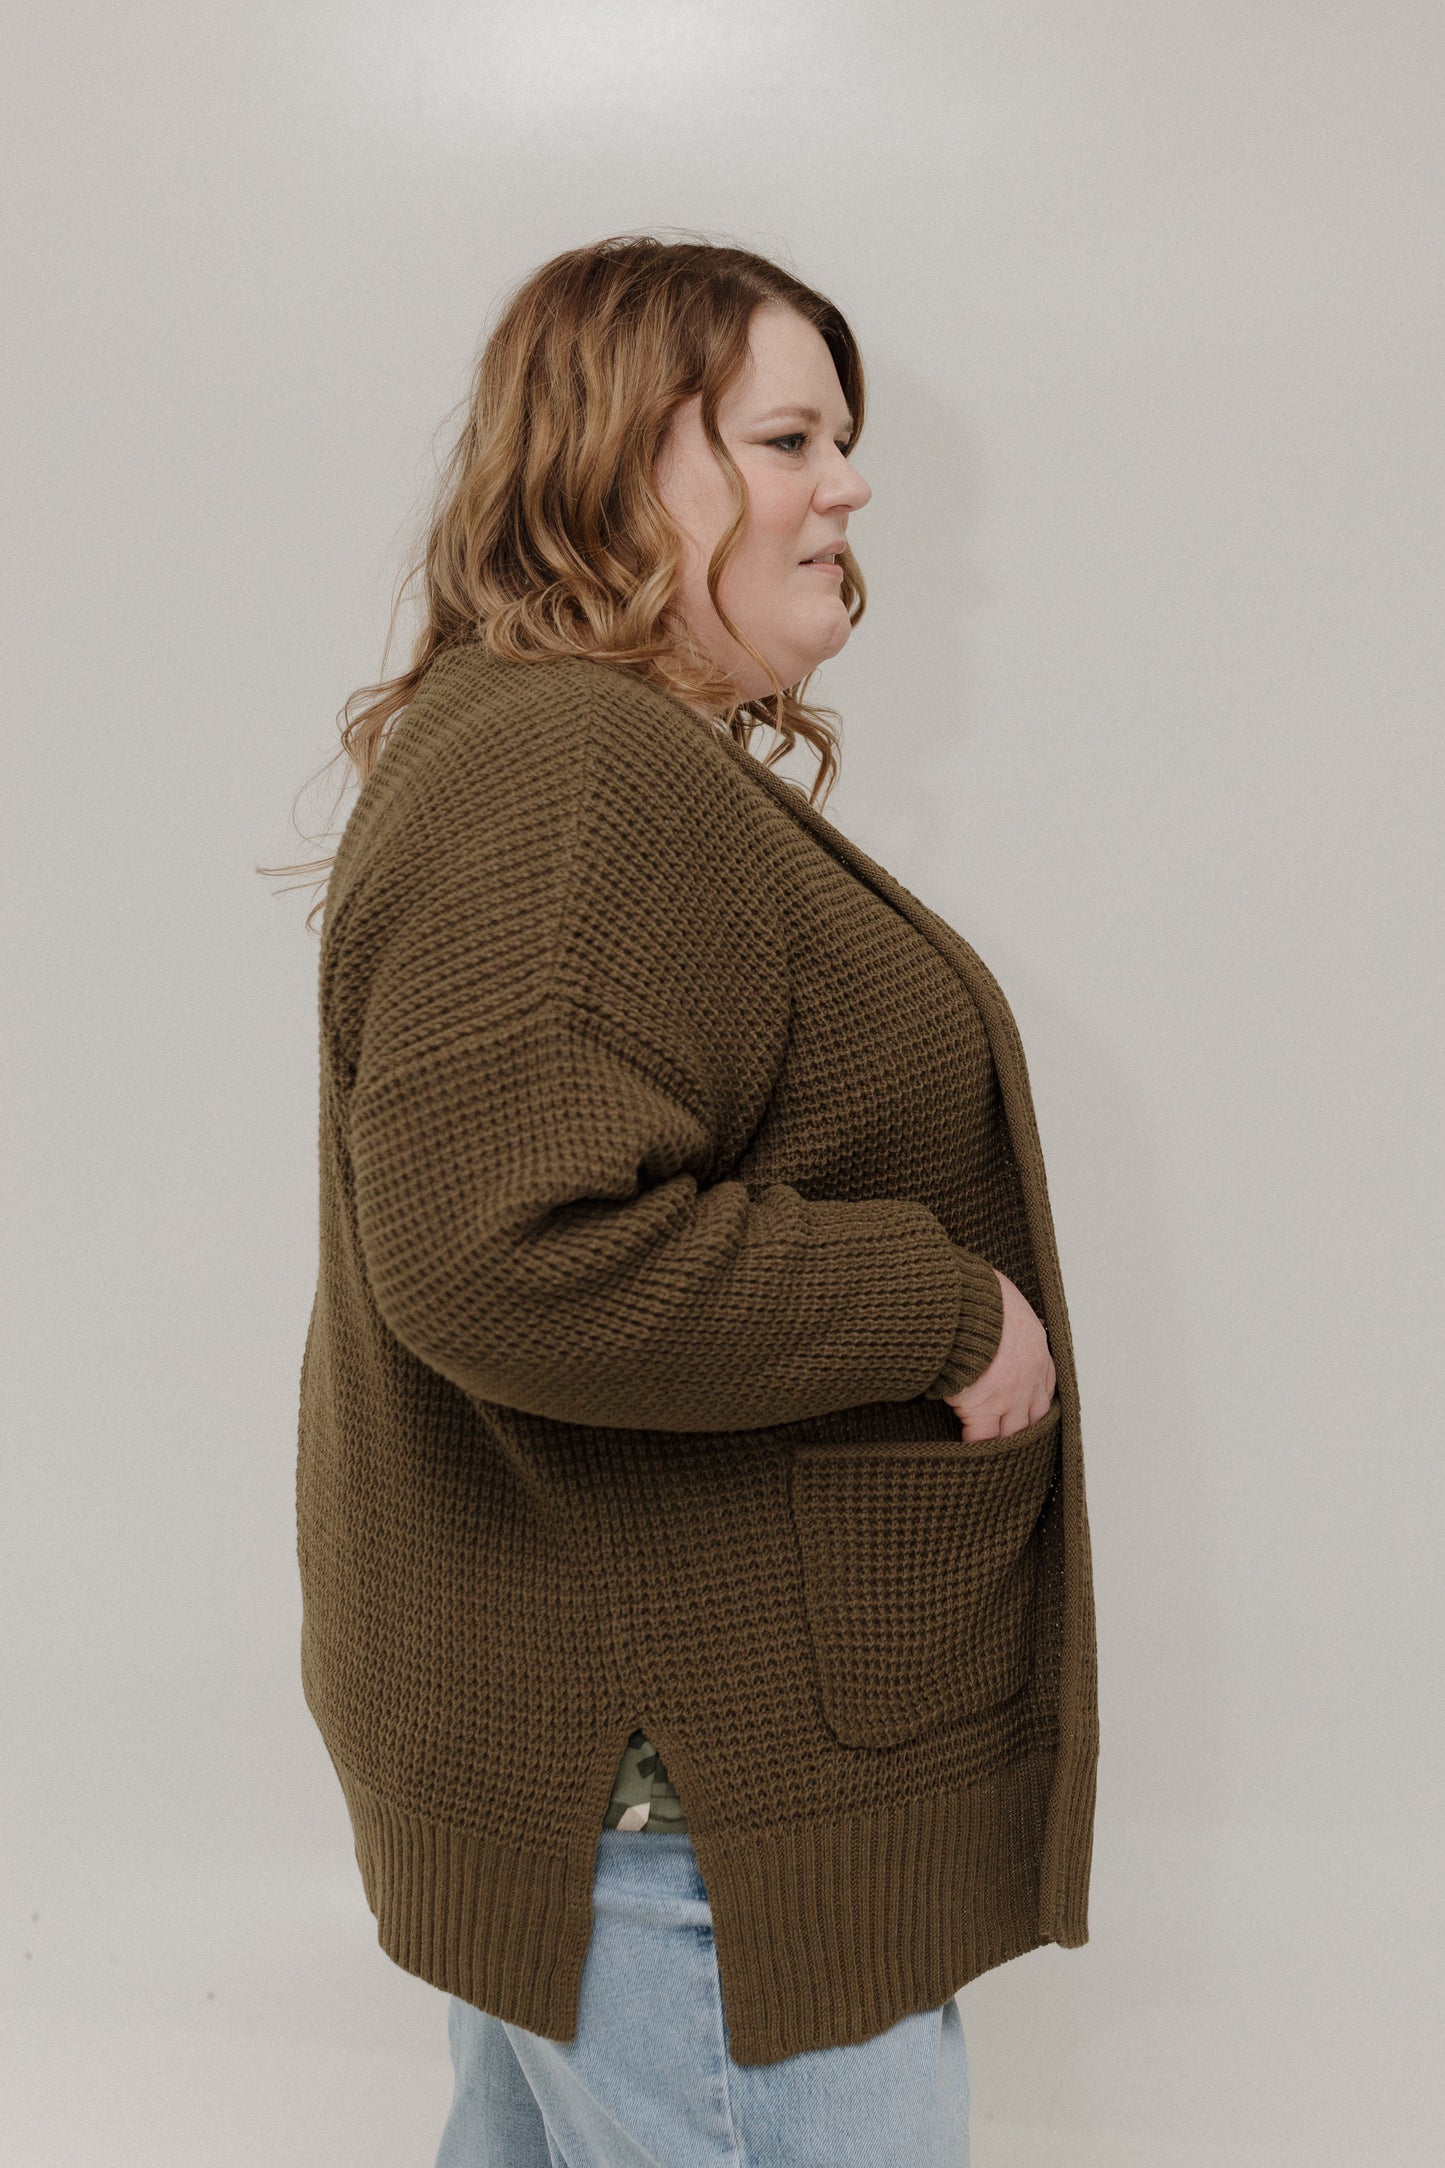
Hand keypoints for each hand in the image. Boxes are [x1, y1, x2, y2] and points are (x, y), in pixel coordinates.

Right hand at [942, 1269, 1055, 1441]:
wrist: (963, 1302)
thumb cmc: (977, 1295)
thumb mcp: (1003, 1302)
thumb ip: (1004, 1320)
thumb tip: (989, 1318)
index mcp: (1037, 1350)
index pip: (1045, 1387)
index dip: (1034, 1404)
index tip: (1026, 1414)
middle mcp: (1030, 1378)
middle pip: (1034, 1418)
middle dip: (1024, 1431)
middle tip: (1014, 1444)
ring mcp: (1008, 1396)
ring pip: (1012, 1434)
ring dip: (1002, 1444)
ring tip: (993, 1457)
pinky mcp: (981, 1408)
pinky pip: (981, 1439)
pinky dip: (975, 1448)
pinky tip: (966, 1454)